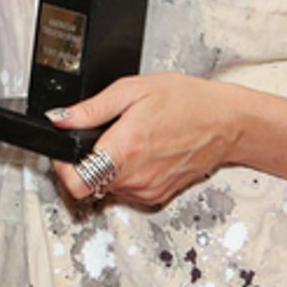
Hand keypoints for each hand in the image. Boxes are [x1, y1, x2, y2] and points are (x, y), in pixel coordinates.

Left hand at [48, 74, 241, 209]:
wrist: (226, 122)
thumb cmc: (187, 102)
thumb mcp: (133, 90)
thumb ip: (92, 108)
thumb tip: (60, 117)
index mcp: (125, 150)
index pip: (75, 182)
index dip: (62, 167)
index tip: (65, 152)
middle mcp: (136, 177)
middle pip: (89, 183)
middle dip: (86, 161)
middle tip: (99, 136)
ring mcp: (148, 190)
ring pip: (108, 187)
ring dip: (107, 168)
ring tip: (126, 140)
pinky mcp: (158, 196)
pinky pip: (128, 190)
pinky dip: (127, 174)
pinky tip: (141, 152)